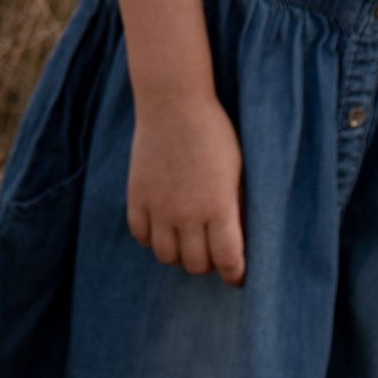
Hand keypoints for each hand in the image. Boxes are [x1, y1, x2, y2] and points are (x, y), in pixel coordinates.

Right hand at [125, 93, 245, 284]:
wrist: (173, 103)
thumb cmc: (214, 134)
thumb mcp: (238, 172)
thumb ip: (238, 209)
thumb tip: (240, 241)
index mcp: (218, 207)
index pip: (228, 261)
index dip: (236, 274)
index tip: (238, 274)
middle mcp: (187, 213)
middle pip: (197, 264)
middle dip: (209, 262)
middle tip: (213, 250)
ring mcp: (158, 207)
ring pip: (167, 256)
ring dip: (180, 254)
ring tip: (188, 240)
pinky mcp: (137, 197)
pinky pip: (142, 236)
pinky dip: (153, 237)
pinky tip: (164, 225)